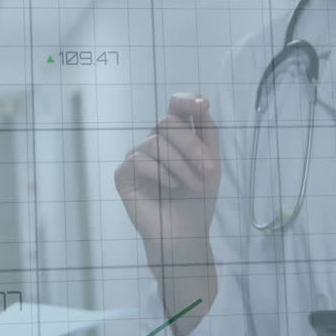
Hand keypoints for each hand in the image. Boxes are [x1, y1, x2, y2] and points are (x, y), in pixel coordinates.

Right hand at [114, 93, 220, 268]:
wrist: (186, 235)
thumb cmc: (198, 201)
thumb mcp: (212, 164)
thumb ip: (208, 133)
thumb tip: (203, 101)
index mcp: (177, 136)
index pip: (176, 105)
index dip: (187, 100)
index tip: (204, 105)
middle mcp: (155, 142)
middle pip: (168, 122)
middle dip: (192, 146)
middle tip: (210, 171)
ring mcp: (137, 157)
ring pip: (155, 142)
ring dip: (181, 166)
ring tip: (194, 187)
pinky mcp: (123, 174)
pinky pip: (138, 160)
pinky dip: (160, 173)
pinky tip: (171, 188)